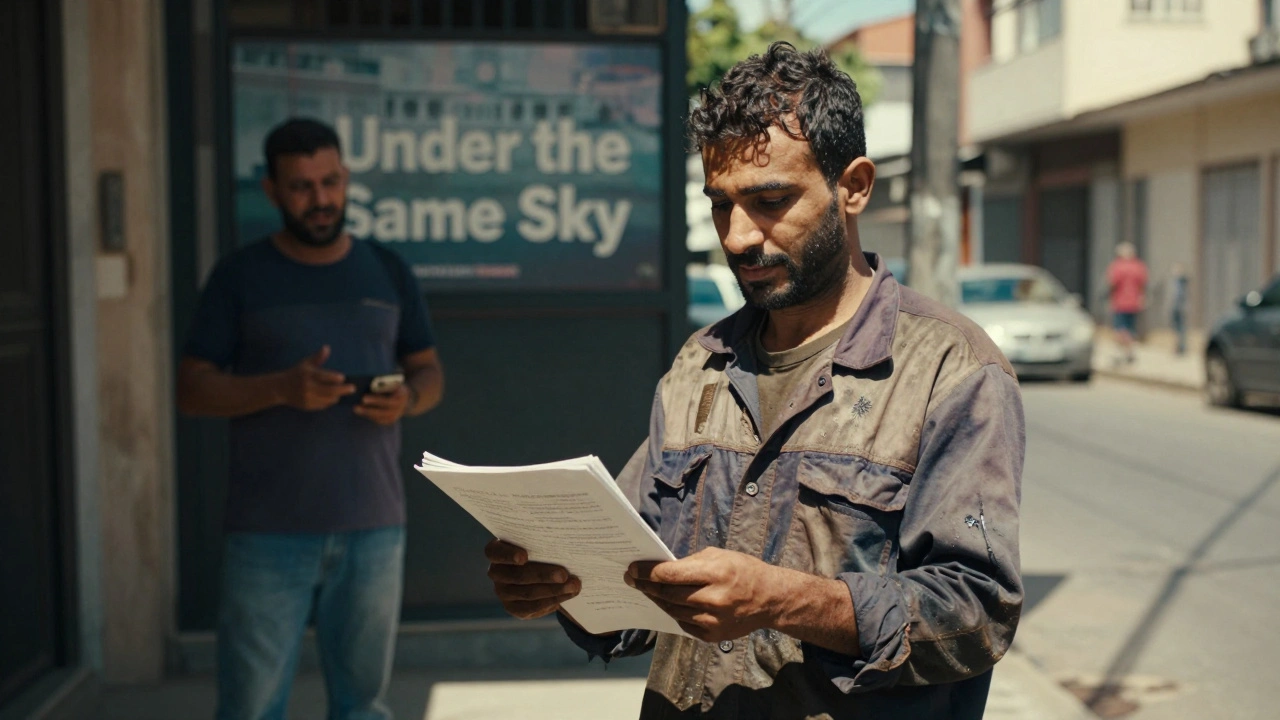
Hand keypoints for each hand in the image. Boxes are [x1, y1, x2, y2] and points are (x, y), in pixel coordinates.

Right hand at [280, 345, 355, 410]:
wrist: (281, 388)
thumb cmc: (297, 373)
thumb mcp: (306, 363)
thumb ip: (318, 357)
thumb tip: (327, 347)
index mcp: (308, 374)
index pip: (324, 377)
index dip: (335, 378)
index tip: (343, 378)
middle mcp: (307, 387)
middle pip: (329, 390)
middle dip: (343, 390)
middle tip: (352, 388)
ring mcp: (307, 398)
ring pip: (328, 399)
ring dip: (337, 396)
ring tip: (341, 392)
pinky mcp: (308, 406)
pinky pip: (323, 405)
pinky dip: (329, 402)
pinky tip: (331, 397)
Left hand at [354, 383, 410, 424]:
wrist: (405, 400)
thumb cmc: (395, 387)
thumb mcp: (393, 382)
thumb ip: (385, 384)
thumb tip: (371, 384)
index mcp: (401, 395)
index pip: (388, 399)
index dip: (375, 399)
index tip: (364, 398)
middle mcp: (400, 407)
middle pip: (383, 409)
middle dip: (369, 408)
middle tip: (356, 406)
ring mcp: (396, 415)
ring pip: (380, 416)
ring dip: (367, 413)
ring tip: (355, 409)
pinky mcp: (390, 421)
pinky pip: (378, 420)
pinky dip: (369, 416)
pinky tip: (361, 411)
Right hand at [485, 539, 580, 619]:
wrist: (540, 571)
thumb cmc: (539, 548)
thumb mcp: (537, 541)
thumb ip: (543, 541)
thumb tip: (565, 543)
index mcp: (496, 551)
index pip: (495, 552)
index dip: (508, 555)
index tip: (524, 556)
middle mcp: (496, 572)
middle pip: (518, 575)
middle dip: (543, 575)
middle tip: (564, 574)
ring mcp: (502, 592)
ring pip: (528, 593)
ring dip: (554, 590)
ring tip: (574, 585)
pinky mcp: (513, 608)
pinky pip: (532, 608)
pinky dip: (551, 601)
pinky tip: (566, 595)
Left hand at [626, 547, 781, 642]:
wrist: (770, 599)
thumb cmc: (743, 571)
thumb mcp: (719, 556)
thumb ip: (690, 563)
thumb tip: (662, 569)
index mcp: (715, 573)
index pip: (670, 574)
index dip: (647, 572)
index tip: (632, 569)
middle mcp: (713, 599)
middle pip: (667, 594)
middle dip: (645, 586)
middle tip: (631, 579)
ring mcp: (712, 620)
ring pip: (672, 610)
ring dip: (656, 599)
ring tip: (646, 590)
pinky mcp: (711, 635)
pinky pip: (683, 623)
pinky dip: (673, 612)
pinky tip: (666, 603)